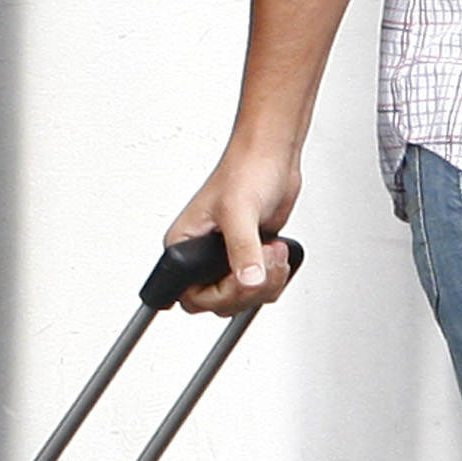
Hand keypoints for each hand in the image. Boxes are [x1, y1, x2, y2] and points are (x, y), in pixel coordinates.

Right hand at [166, 142, 301, 315]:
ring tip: (274, 251)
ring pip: (242, 298)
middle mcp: (201, 256)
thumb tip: (248, 280)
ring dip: (266, 282)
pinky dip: (274, 278)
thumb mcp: (239, 211)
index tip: (241, 278)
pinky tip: (277, 252)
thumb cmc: (245, 169)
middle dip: (249, 288)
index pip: (191, 295)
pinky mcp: (247, 258)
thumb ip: (242, 249)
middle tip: (264, 258)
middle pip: (219, 302)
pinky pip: (258, 288)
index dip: (220, 294)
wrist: (272, 157)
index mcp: (184, 244)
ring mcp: (226, 258)